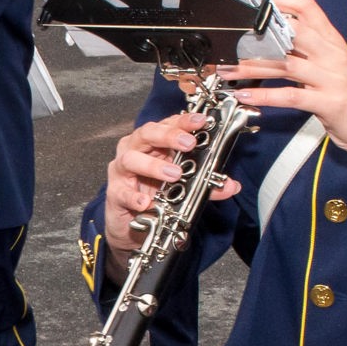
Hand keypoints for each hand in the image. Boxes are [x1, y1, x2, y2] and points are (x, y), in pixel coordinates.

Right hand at [104, 113, 243, 254]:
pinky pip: (122, 192)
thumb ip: (206, 185)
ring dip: (154, 165)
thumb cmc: (155, 195)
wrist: (131, 225)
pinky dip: (134, 196)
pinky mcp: (114, 193)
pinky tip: (146, 202)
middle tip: (189, 144)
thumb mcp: (184, 188)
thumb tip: (231, 186)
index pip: (168, 124)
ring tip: (174, 175)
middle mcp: (135, 151)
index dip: (184, 121)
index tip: (201, 121)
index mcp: (153, 144)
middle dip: (168, 136)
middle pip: (146, 133)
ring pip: (131, 159)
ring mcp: (122, 171)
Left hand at [210, 0, 346, 186]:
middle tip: (229, 36)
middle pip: (293, 31)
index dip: (279, 0)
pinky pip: (292, 96)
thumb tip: (275, 40)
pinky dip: (265, 96)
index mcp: (332, 42)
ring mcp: (332, 78)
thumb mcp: (333, 67)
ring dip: (252, 66)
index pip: (307, 7)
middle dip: (258, 34)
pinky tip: (247, 96)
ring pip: (286, 63)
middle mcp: (332, 55)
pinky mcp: (329, 103)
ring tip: (228, 69)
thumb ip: (308, 51)